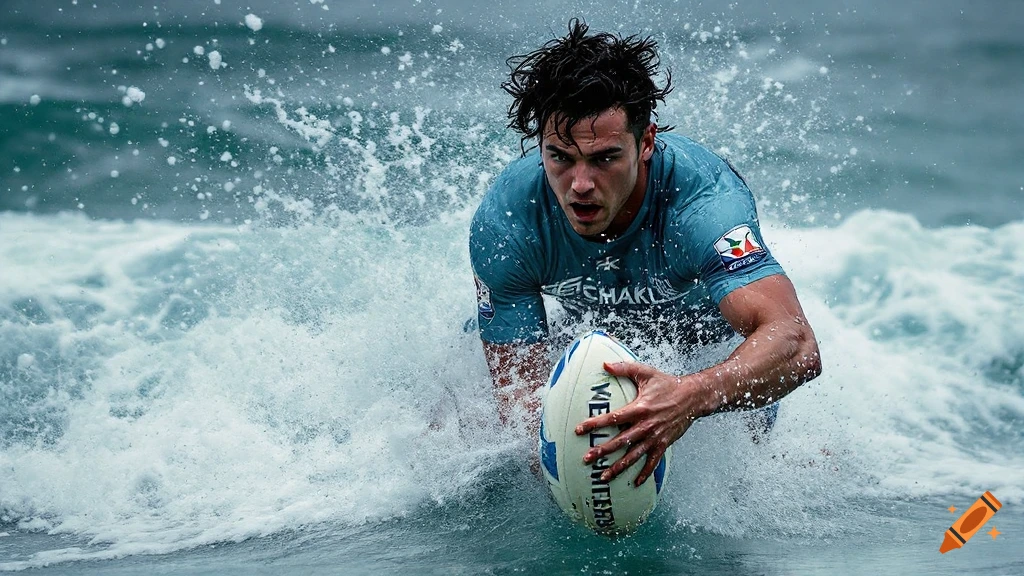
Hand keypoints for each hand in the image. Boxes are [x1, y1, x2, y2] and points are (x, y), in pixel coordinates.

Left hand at [574, 361, 710, 485]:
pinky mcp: (663, 443)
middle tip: (586, 459)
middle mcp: (646, 425)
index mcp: (639, 408)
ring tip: (603, 477)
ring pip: (633, 456)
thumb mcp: (646, 372)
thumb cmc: (667, 384)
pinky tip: (635, 483)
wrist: (693, 397)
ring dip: (618, 467)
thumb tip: (604, 364)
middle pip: (620, 441)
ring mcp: (655, 437)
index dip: (595, 424)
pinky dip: (644, 473)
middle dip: (602, 451)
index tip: (579, 430)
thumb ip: (624, 368)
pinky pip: (653, 462)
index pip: (613, 418)